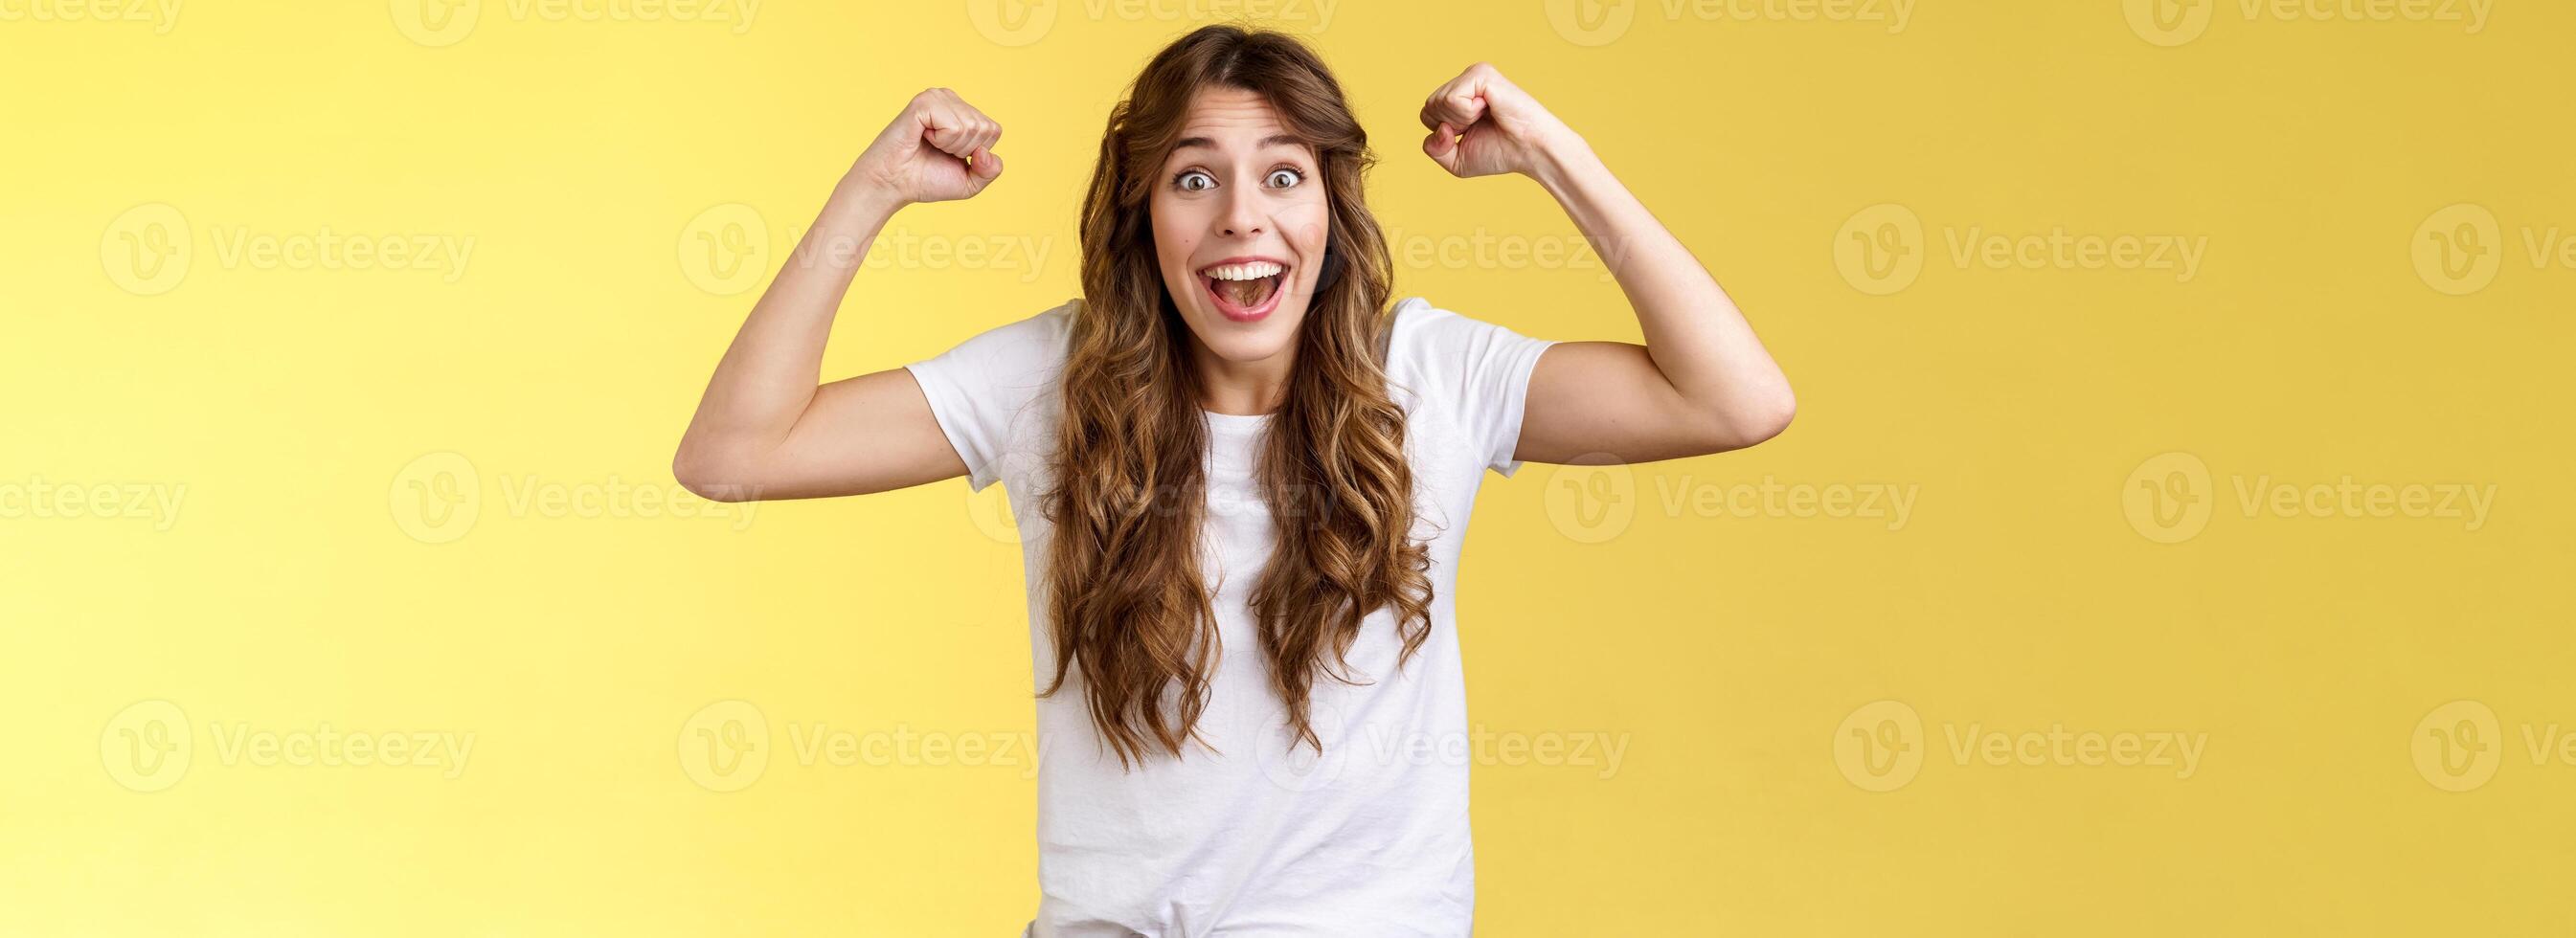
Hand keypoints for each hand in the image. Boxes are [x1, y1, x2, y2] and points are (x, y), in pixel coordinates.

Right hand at [852, 88, 1004, 204]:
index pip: (993, 130)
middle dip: (964, 150)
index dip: (976, 153)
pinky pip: (954, 127)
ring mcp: (936, 97)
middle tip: (937, 151)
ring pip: (970, 127)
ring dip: (951, 146)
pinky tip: (922, 137)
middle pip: (984, 128)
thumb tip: (986, 152)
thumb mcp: (970, 182)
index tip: (950, 155)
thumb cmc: (926, 179)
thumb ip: (991, 170)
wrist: (893, 185)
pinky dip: (941, 141)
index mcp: (962, 110)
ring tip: (929, 144)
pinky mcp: (924, 102)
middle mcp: (950, 98)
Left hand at [1419, 63, 1579, 179]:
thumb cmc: (1500, 151)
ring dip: (1460, 120)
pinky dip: (1466, 114)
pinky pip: (1451, 100)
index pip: (1427, 115)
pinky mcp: (1481, 73)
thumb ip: (1433, 149)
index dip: (1443, 135)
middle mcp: (1464, 82)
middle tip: (1480, 126)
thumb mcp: (1456, 159)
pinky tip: (1488, 109)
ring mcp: (1472, 75)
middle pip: (1428, 108)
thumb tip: (1439, 127)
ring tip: (1486, 117)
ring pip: (1437, 103)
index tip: (1471, 134)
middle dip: (1450, 127)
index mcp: (1458, 98)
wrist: (1530, 149)